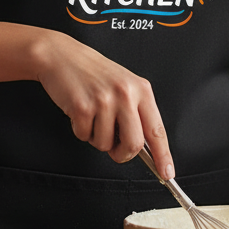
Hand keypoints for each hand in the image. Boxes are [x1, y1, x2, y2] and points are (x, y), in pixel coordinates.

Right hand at [30, 31, 174, 177]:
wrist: (62, 55)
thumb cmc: (93, 72)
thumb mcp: (124, 85)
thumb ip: (136, 112)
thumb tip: (145, 147)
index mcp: (141, 89)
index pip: (157, 130)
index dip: (163, 155)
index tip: (166, 172)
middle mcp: (125, 94)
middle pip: (134, 145)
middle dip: (122, 154)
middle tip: (114, 147)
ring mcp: (104, 100)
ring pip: (105, 144)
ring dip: (96, 137)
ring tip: (93, 116)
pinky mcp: (82, 107)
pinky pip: (84, 136)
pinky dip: (81, 130)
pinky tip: (80, 111)